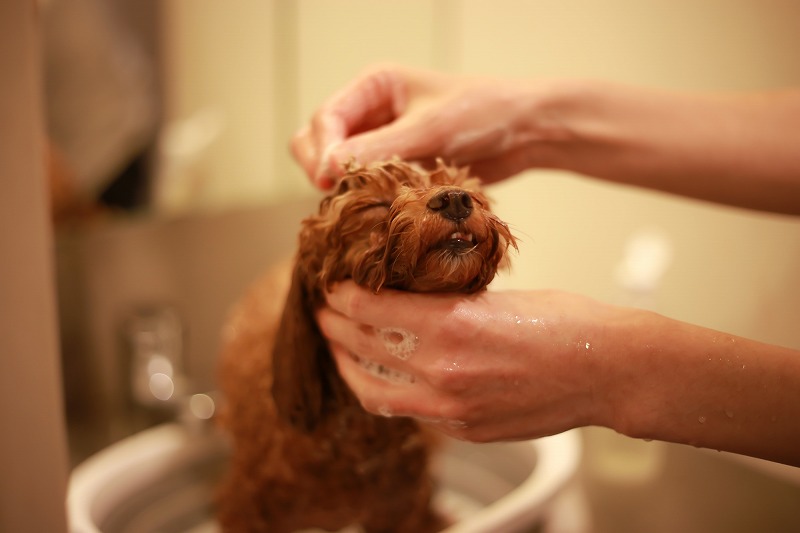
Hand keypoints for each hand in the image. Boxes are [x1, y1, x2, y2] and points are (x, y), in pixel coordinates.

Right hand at [291, 64, 557, 188]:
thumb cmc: (483, 113)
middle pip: (318, 142)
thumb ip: (377, 148)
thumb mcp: (429, 128)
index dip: (322, 150)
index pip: (324, 119)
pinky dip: (366, 199)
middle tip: (342, 196)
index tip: (330, 180)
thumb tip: (328, 169)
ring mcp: (383, 143)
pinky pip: (366, 186)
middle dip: (323, 167)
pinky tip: (381, 211)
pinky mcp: (398, 169)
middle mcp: (372, 114)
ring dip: (345, 187)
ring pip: (339, 168)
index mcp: (374, 88)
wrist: (525, 132)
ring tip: (366, 204)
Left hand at [316, 281, 617, 441]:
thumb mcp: (497, 296)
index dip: (342, 298)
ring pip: (374, 392)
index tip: (333, 288)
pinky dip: (386, 391)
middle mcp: (443, 372)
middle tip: (325, 313)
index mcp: (451, 326)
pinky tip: (382, 376)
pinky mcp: (465, 430)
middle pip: (363, 349)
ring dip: (349, 367)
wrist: (609, 370)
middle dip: (335, 328)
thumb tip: (405, 300)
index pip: (369, 311)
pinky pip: (408, 412)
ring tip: (339, 348)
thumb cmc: (567, 323)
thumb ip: (445, 305)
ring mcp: (452, 408)